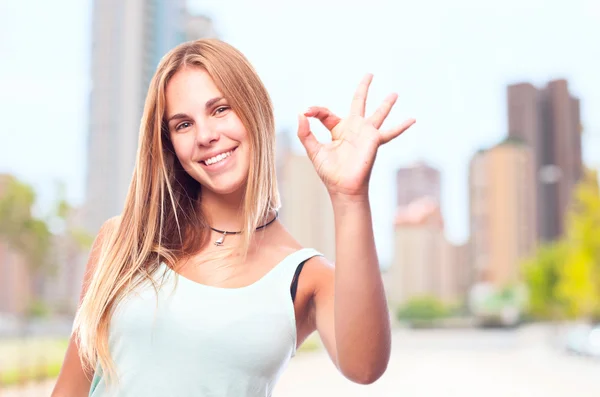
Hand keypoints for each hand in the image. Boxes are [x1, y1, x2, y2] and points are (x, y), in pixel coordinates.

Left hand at [297, 74, 414, 198]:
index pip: (326, 113)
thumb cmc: (330, 173)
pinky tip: (413, 119)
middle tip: (369, 74)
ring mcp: (365, 134)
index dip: (315, 110)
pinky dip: (401, 126)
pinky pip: (390, 132)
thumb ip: (305, 133)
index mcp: (338, 130)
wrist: (343, 188)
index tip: (306, 111)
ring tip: (394, 93)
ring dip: (386, 103)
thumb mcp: (314, 151)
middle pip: (358, 102)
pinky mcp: (374, 141)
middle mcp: (353, 128)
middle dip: (364, 87)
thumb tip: (300, 114)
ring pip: (378, 113)